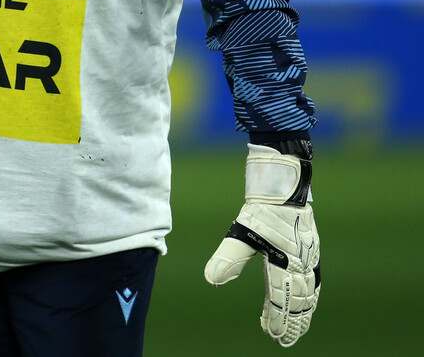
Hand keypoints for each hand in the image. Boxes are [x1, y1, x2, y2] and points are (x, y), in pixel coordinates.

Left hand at [204, 144, 320, 346]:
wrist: (282, 186)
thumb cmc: (261, 210)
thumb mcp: (240, 233)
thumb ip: (228, 257)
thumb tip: (211, 279)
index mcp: (287, 264)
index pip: (283, 299)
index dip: (279, 319)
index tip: (274, 335)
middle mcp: (302, 263)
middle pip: (300, 300)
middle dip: (294, 320)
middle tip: (287, 339)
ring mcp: (309, 256)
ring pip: (309, 290)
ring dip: (302, 309)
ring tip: (296, 324)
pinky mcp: (309, 248)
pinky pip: (313, 278)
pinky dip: (309, 293)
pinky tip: (303, 295)